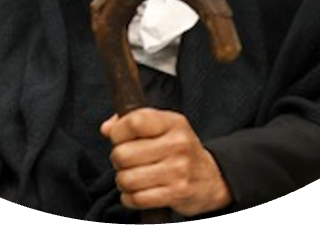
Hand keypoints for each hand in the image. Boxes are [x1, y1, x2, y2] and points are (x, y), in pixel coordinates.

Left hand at [100, 108, 231, 216]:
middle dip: (117, 160)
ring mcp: (177, 170)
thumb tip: (107, 128)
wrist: (212, 178)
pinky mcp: (176, 193)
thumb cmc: (180, 150)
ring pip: (127, 179)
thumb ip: (134, 121)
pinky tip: (136, 192)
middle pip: (124, 153)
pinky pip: (137, 199)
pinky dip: (129, 198)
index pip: (134, 121)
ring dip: (122, 181)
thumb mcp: (164, 127)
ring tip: (130, 177)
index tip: (119, 138)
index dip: (118, 132)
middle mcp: (176, 144)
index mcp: (172, 122)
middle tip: (125, 161)